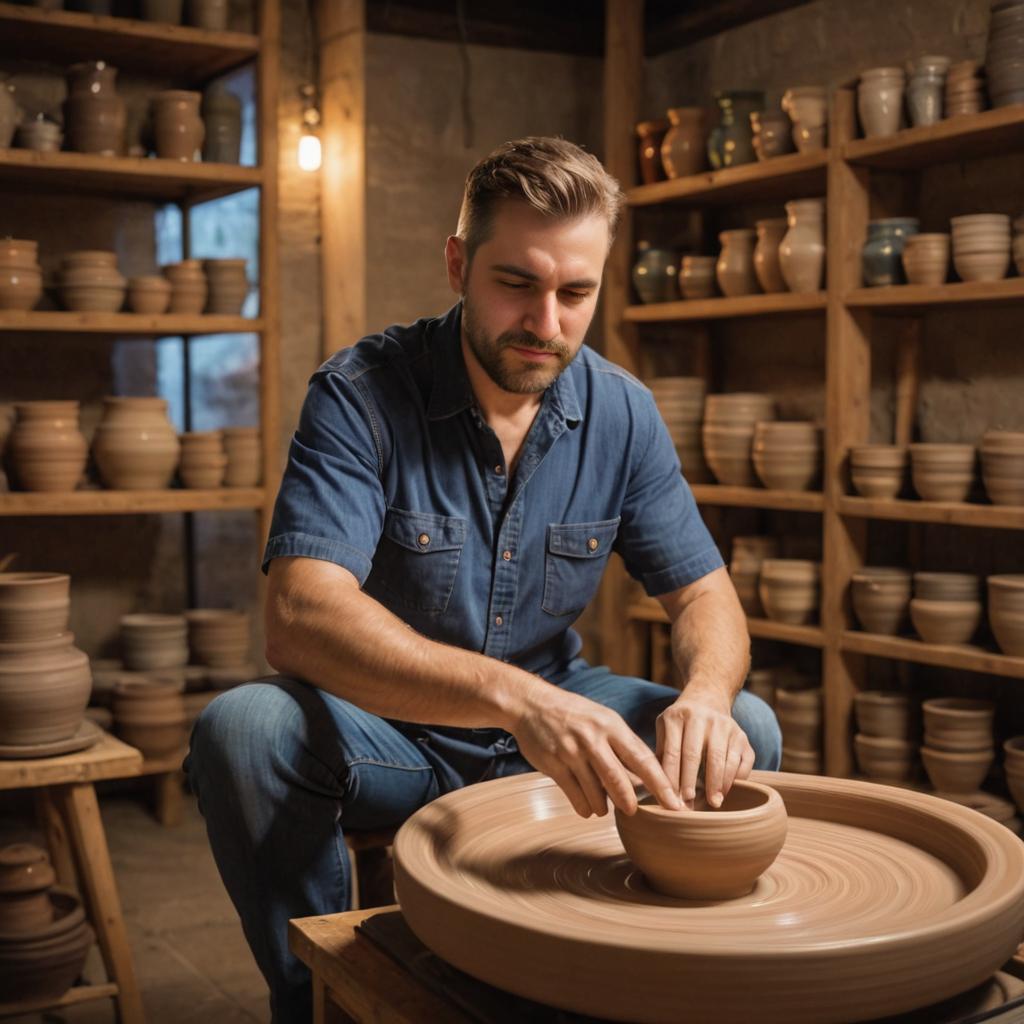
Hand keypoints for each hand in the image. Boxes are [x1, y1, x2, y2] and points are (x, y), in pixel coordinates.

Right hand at [510, 686, 681, 817]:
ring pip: (596, 794)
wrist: (533, 705)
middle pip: (619, 780)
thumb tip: (647, 779)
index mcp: (612, 726)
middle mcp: (593, 739)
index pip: (642, 759)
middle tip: (634, 811)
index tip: (674, 804)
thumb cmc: (577, 715)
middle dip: (629, 802)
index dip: (660, 784)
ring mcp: (572, 752)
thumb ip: (624, 746)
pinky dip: (585, 807)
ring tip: (604, 805)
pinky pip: (576, 797)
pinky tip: (587, 806)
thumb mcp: (604, 720)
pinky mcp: (554, 765)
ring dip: (603, 806)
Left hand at [655, 687, 754, 807]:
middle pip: (695, 755)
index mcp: (676, 716)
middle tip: (690, 804)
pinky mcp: (742, 735)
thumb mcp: (665, 729)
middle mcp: (701, 717)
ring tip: (713, 802)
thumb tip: (657, 789)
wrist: (707, 699)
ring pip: (721, 758)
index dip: (673, 777)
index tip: (672, 797)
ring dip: (717, 784)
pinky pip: (741, 760)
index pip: (673, 752)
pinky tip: (727, 790)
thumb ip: (661, 754)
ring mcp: (724, 725)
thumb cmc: (681, 724)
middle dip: (692, 782)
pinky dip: (735, 778)